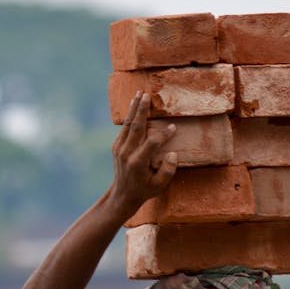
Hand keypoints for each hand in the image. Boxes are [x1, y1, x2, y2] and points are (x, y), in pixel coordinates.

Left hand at [107, 93, 177, 214]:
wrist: (123, 195)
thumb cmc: (145, 190)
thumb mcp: (159, 186)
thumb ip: (167, 171)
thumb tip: (173, 154)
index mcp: (137, 163)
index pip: (151, 143)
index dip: (163, 135)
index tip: (173, 128)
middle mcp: (126, 153)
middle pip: (136, 127)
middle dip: (142, 110)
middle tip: (146, 95)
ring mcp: (119, 149)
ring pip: (128, 125)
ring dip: (134, 109)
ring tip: (139, 94)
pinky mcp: (116, 146)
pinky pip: (124, 128)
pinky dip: (130, 116)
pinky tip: (135, 106)